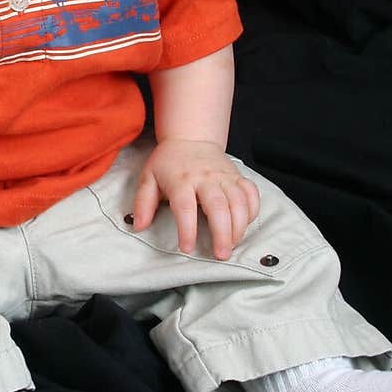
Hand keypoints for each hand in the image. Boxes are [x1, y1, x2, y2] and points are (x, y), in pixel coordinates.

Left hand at [131, 138, 260, 259]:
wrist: (190, 137)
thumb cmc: (169, 162)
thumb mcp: (148, 178)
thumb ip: (143, 203)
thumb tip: (139, 226)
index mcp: (181, 179)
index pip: (185, 207)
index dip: (187, 229)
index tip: (187, 248)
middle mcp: (205, 177)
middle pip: (218, 207)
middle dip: (222, 233)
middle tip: (220, 254)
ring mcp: (224, 176)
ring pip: (239, 203)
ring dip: (239, 227)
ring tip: (231, 245)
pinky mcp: (238, 176)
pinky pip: (251, 194)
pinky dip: (252, 211)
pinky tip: (244, 225)